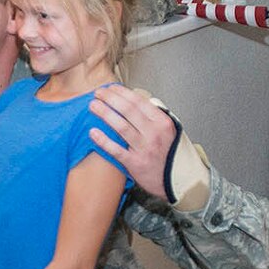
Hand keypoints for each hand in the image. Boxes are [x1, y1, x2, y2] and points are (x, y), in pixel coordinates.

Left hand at [88, 82, 176, 200]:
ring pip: (121, 127)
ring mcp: (144, 148)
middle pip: (128, 110)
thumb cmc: (168, 153)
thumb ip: (154, 114)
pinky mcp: (135, 163)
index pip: (139, 101)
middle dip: (110, 99)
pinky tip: (92, 132)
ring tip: (93, 106)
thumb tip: (136, 98)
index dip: (121, 92)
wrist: (176, 179)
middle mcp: (154, 133)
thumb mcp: (169, 130)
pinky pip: (116, 149)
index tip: (109, 88)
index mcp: (162, 122)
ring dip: (105, 114)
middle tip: (97, 93)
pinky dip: (103, 140)